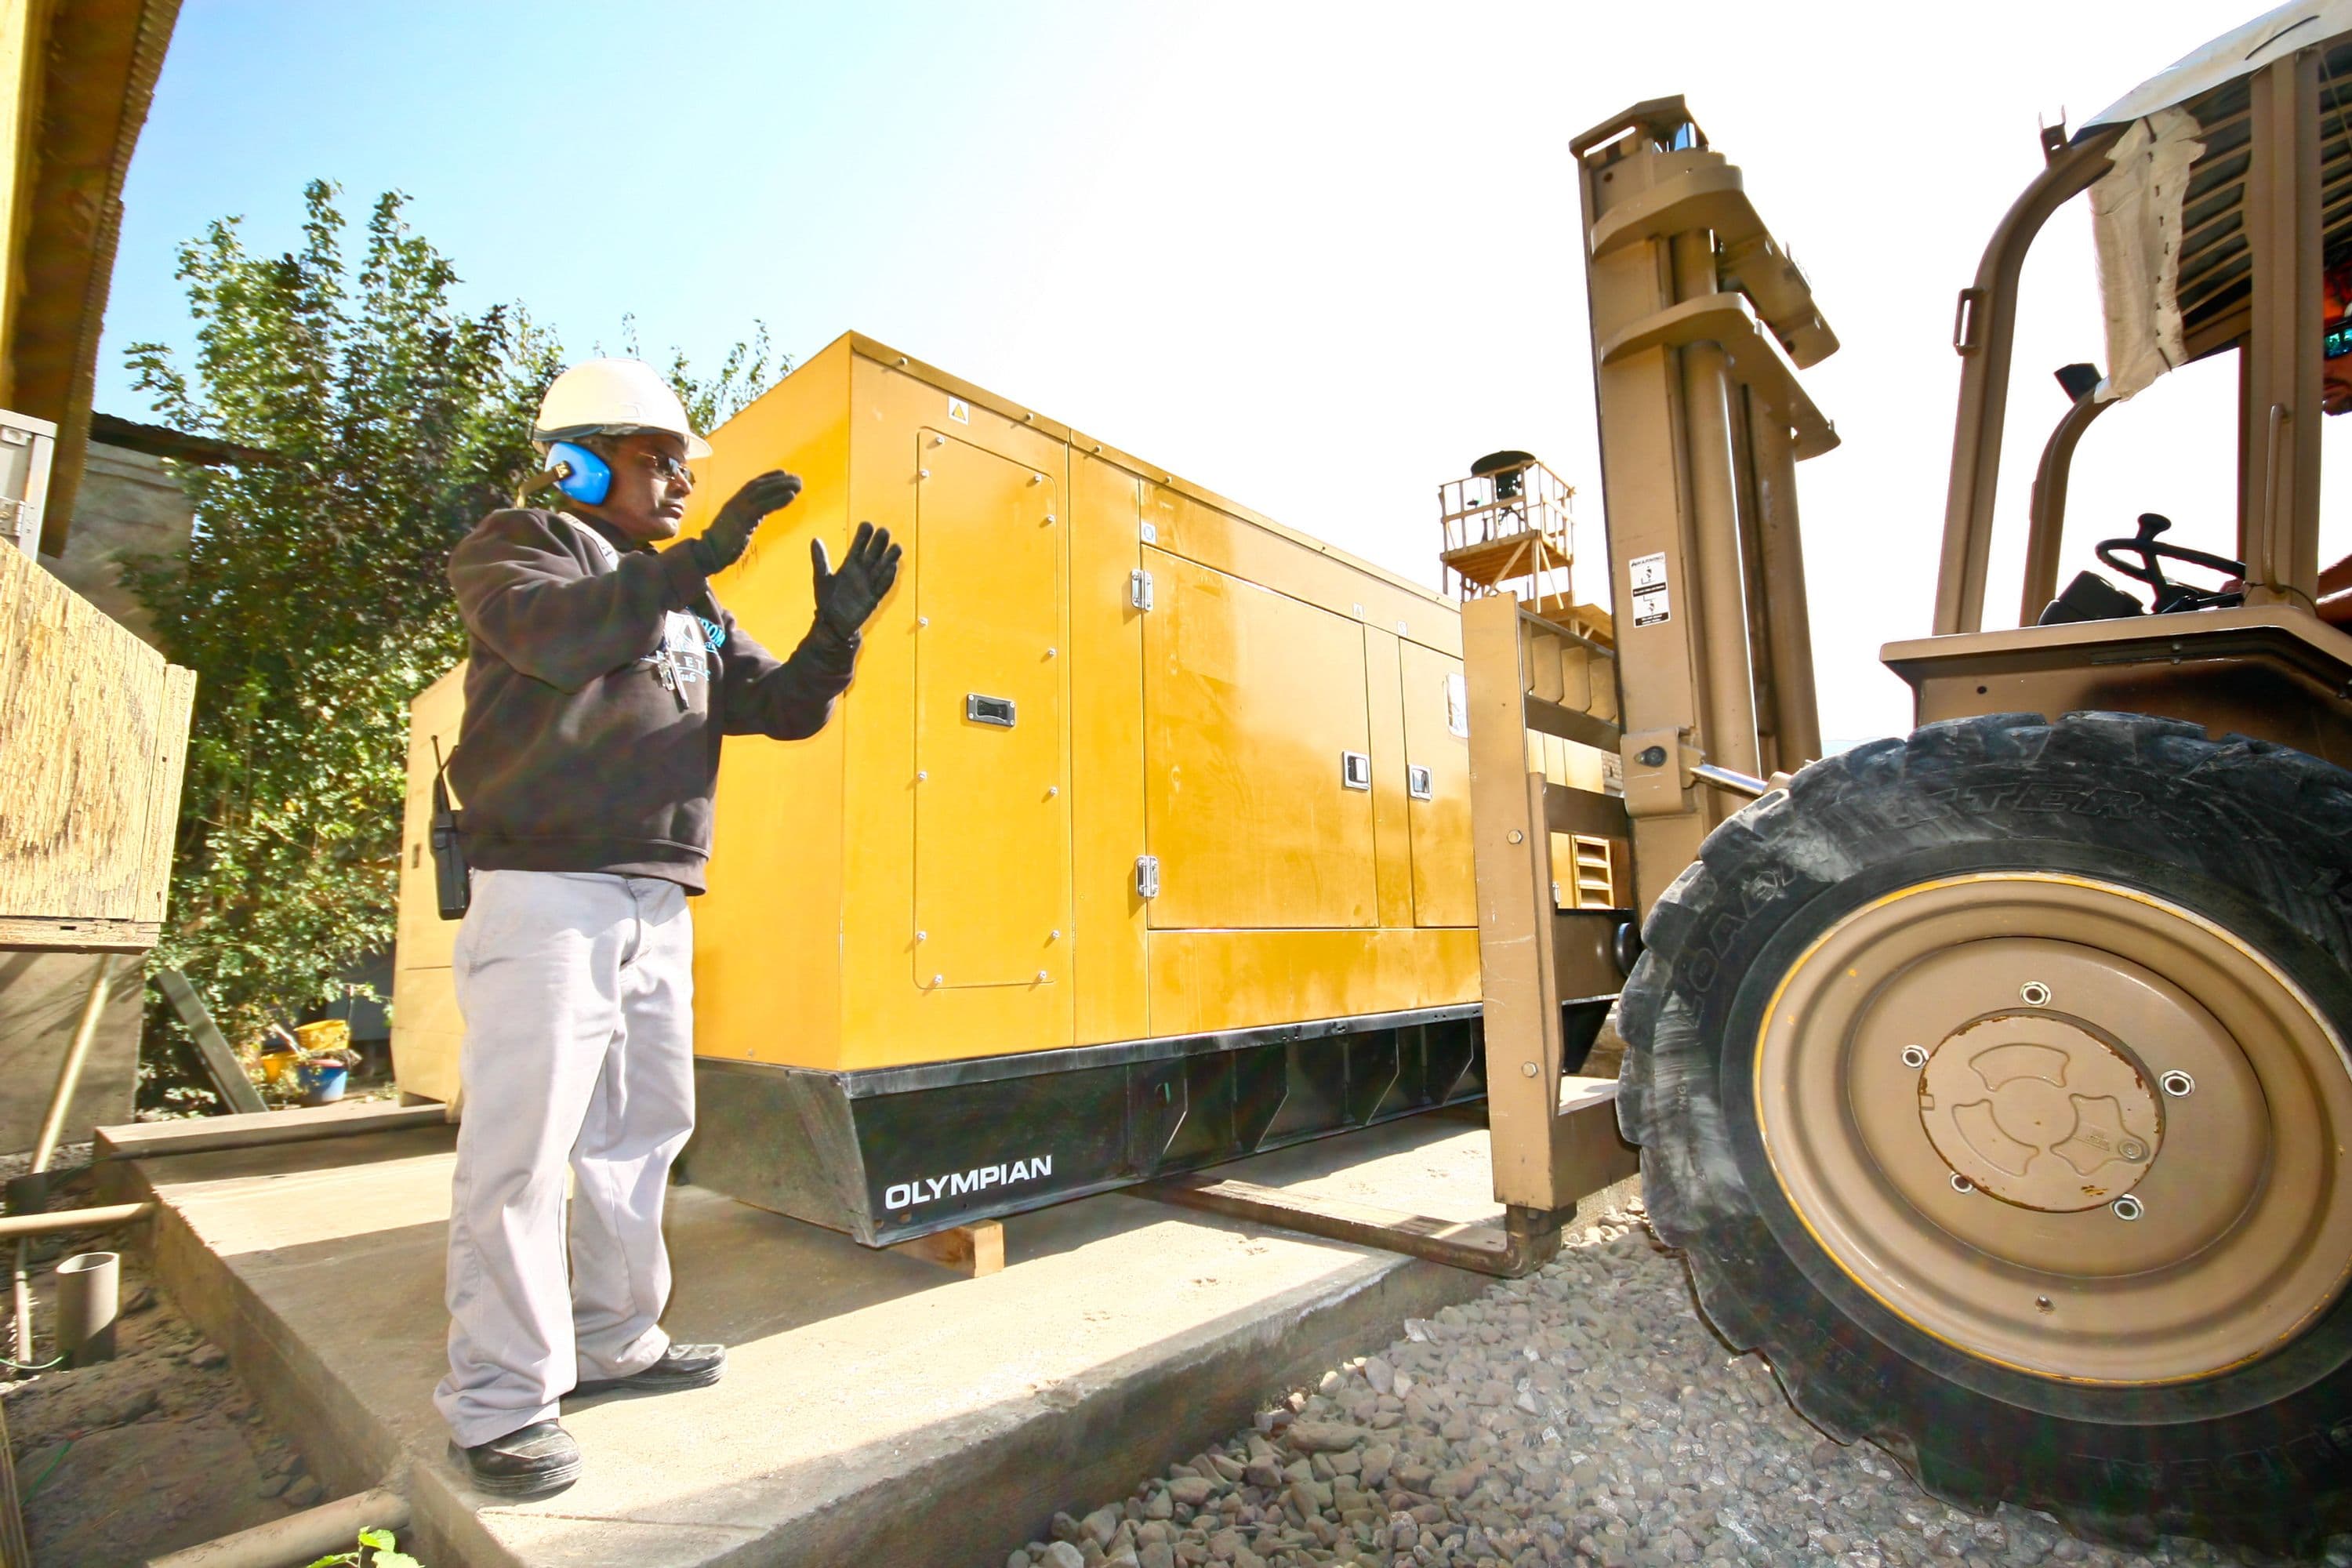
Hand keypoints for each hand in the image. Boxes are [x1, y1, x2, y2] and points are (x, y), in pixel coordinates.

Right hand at [692, 470, 801, 574]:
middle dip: (779, 480)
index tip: (783, 473)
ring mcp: (737, 510)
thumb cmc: (721, 546)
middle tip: (797, 478)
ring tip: (798, 484)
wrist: (706, 555)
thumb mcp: (735, 528)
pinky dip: (778, 499)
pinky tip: (791, 496)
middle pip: (759, 486)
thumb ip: (747, 519)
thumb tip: (758, 514)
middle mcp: (735, 503)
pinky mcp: (742, 520)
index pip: (752, 486)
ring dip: (782, 486)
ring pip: (762, 492)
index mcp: (733, 504)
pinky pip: (763, 506)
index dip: (768, 478)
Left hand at [812, 521, 901, 638]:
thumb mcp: (821, 578)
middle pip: (873, 554)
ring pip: (882, 568)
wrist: (832, 624)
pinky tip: (893, 567)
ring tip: (896, 546)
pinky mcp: (873, 598)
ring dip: (889, 558)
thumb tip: (815, 539)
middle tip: (884, 531)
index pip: (858, 547)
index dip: (863, 536)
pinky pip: (883, 586)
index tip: (867, 524)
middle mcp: (862, 572)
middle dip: (879, 543)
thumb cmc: (827, 600)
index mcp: (850, 565)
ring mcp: (869, 584)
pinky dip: (888, 578)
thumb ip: (820, 559)